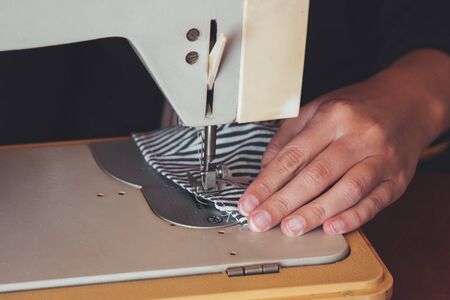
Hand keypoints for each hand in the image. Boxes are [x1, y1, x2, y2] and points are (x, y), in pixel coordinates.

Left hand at [238, 50, 449, 235]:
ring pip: (346, 190)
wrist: (407, 102)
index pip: (293, 155)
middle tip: (261, 221)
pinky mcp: (398, 178)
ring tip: (290, 229)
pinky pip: (375, 202)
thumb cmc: (356, 107)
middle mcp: (358, 136)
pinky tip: (330, 228)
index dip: (268, 182)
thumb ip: (289, 137)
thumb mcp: (317, 108)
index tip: (249, 202)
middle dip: (284, 202)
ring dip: (315, 213)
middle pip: (316, 175)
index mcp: (333, 116)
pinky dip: (352, 217)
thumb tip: (265, 169)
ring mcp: (381, 158)